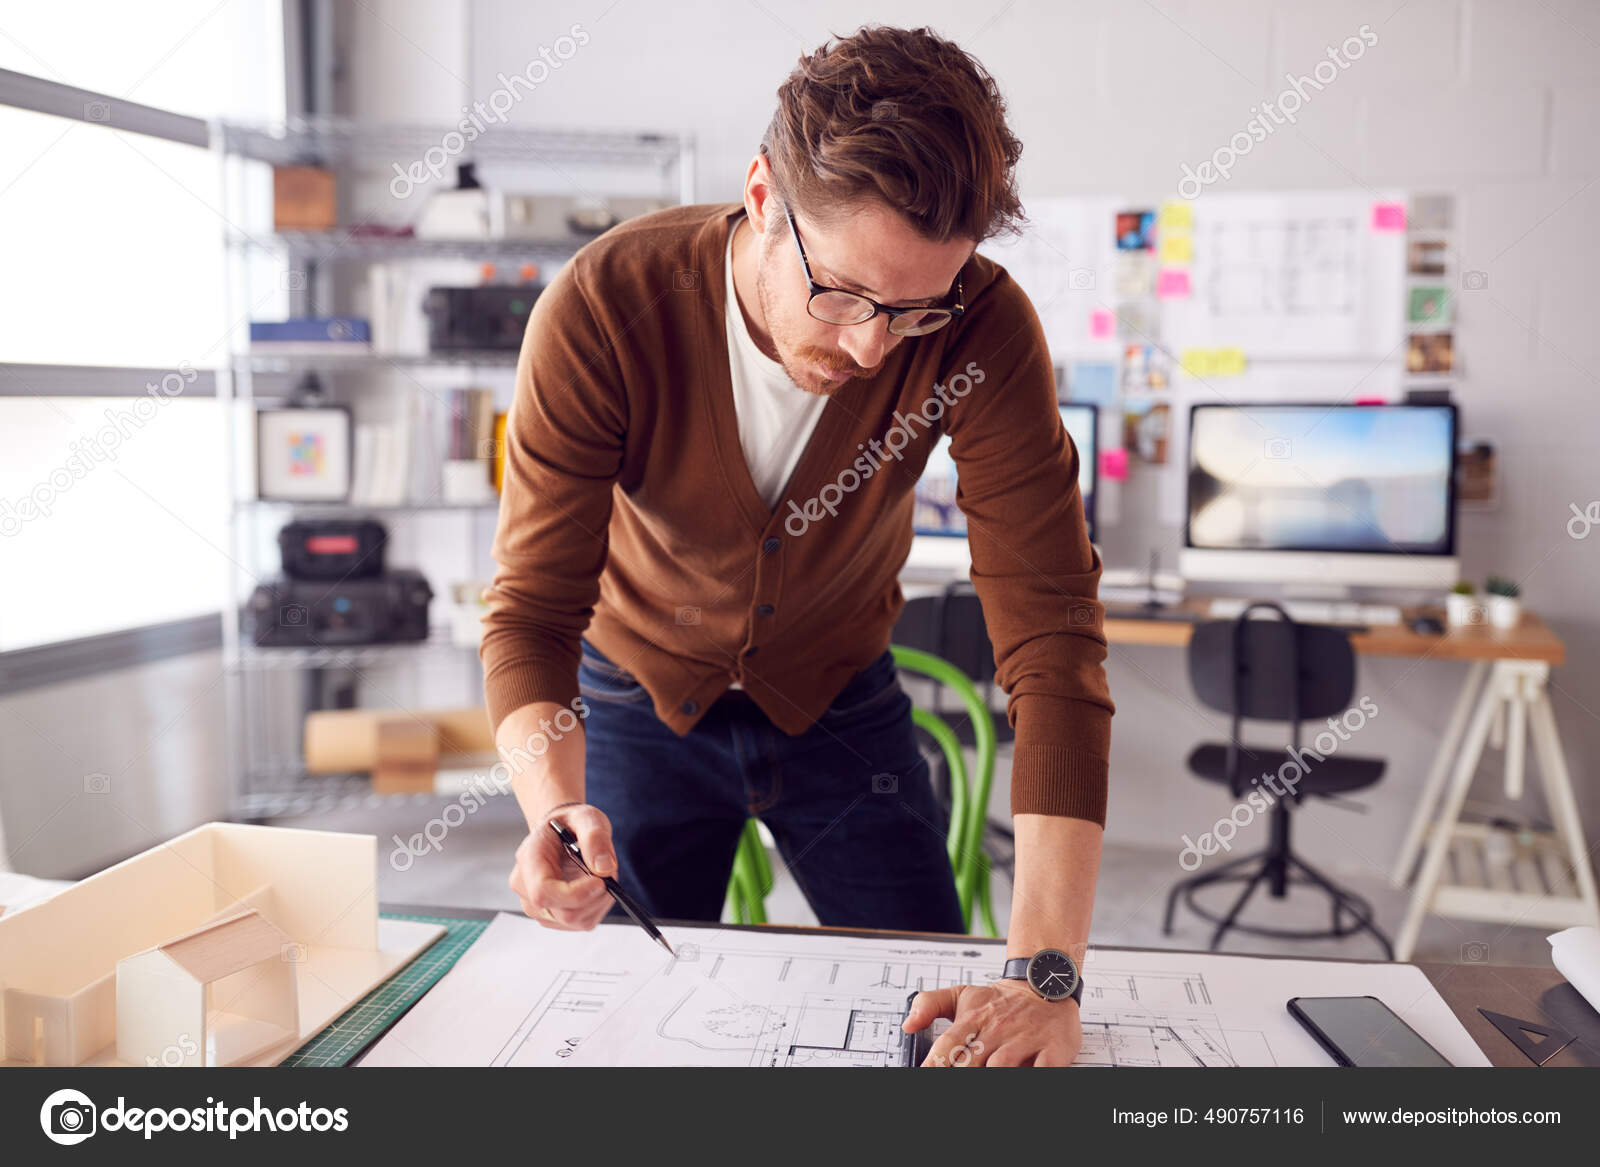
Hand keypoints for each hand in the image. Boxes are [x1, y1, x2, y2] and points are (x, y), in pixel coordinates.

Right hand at [508, 803, 615, 930]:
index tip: (601, 882)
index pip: (543, 892)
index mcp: (528, 859)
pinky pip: (581, 923)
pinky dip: (596, 907)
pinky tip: (594, 887)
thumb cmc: (569, 824)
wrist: (560, 832)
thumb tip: (604, 868)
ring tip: (600, 875)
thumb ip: (595, 837)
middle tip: (609, 873)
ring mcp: (537, 906)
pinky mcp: (552, 917)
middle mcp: (526, 887)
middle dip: (595, 897)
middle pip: (564, 912)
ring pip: (575, 921)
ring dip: (598, 901)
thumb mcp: (586, 817)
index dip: (575, 894)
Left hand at [904, 979, 1081, 1066]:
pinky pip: (1042, 1068)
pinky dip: (1032, 1073)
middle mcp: (997, 1029)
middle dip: (961, 1076)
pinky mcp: (1052, 1048)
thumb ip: (930, 1005)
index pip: (946, 1048)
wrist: (1044, 982)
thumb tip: (908, 1024)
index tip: (927, 1074)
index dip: (935, 1066)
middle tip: (955, 1081)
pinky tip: (1023, 1073)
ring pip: (1002, 1067)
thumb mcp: (962, 994)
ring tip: (986, 1076)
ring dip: (992, 1074)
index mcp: (973, 1019)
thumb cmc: (1002, 999)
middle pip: (971, 1064)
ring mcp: (1025, 1039)